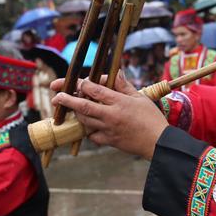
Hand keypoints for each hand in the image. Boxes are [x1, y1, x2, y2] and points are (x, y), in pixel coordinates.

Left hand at [52, 71, 166, 159]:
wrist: (159, 143)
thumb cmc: (152, 118)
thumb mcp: (140, 98)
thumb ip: (124, 86)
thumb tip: (116, 72)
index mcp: (119, 102)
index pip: (96, 90)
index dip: (83, 84)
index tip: (76, 82)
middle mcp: (111, 115)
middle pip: (83, 106)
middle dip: (67, 100)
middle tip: (56, 96)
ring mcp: (108, 129)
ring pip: (85, 120)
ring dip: (77, 113)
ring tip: (72, 107)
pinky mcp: (109, 141)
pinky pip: (92, 135)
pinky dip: (88, 129)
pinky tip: (88, 125)